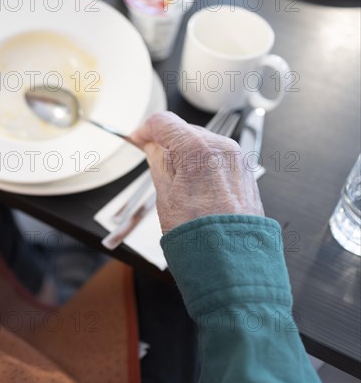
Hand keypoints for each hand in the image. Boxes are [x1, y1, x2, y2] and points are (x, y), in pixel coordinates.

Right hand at [131, 112, 263, 231]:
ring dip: (185, 153)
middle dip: (166, 142)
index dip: (146, 129)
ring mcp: (237, 159)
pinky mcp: (245, 172)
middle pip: (185, 130)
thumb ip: (158, 164)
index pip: (164, 122)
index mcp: (197, 149)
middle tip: (151, 160)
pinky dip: (202, 163)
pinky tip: (193, 185)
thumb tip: (153, 149)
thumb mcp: (165, 196)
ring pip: (203, 143)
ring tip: (173, 179)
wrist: (231, 259)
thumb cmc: (199, 234)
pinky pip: (218, 157)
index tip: (138, 139)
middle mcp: (222, 148)